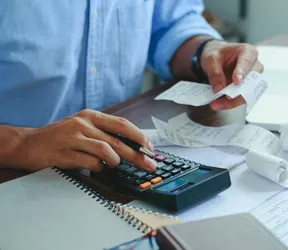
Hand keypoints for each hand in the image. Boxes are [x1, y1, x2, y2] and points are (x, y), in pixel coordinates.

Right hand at [14, 109, 155, 171]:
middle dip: (137, 154)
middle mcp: (84, 123)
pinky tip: (96, 167)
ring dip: (116, 162)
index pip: (122, 124)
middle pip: (118, 140)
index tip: (150, 148)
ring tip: (114, 165)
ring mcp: (74, 137)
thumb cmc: (60, 137)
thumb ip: (103, 133)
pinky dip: (99, 167)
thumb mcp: (82, 127)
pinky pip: (91, 162)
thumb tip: (132, 146)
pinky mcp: (66, 152)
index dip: (139, 136)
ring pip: (107, 150)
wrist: (28, 143)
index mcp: (91, 115)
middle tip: (149, 165)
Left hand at [200, 40, 263, 110]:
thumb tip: (219, 89)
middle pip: (251, 81)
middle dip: (238, 92)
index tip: (236, 82)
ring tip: (217, 104)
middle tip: (225, 98)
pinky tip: (219, 104)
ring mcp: (252, 79)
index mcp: (248, 52)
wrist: (216, 59)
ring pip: (247, 93)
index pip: (247, 62)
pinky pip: (241, 98)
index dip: (242, 72)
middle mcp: (254, 66)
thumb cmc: (217, 54)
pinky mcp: (246, 89)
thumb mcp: (211, 59)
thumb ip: (215, 73)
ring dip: (233, 101)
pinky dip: (230, 103)